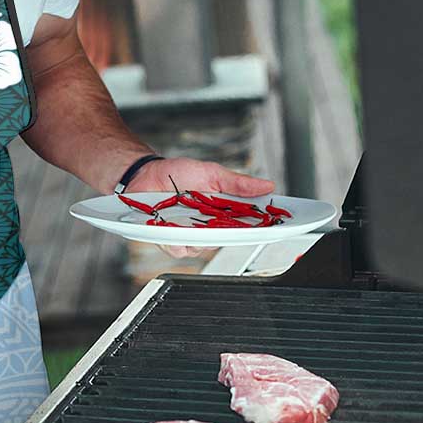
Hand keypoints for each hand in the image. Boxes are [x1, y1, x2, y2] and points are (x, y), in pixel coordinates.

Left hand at [128, 157, 275, 259]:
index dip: (262, 227)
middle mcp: (207, 227)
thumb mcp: (211, 173)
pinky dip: (177, 241)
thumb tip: (267, 185)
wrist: (145, 174)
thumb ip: (237, 183)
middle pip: (227, 240)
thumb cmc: (177, 174)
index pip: (247, 224)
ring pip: (203, 248)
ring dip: (200, 236)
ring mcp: (188, 235)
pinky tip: (173, 229)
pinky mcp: (169, 240)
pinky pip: (178, 249)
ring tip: (194, 221)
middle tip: (232, 223)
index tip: (276, 225)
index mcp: (222, 212)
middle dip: (231, 234)